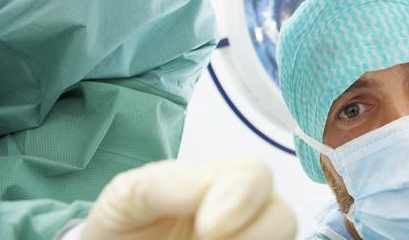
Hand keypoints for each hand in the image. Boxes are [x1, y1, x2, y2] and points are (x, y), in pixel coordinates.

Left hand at [81, 157, 296, 239]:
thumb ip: (167, 181)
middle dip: (256, 232)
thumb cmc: (122, 226)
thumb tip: (207, 185)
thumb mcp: (130, 194)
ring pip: (285, 237)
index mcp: (218, 185)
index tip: (208, 229)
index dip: (242, 198)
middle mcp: (243, 216)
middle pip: (283, 215)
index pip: (255, 174)